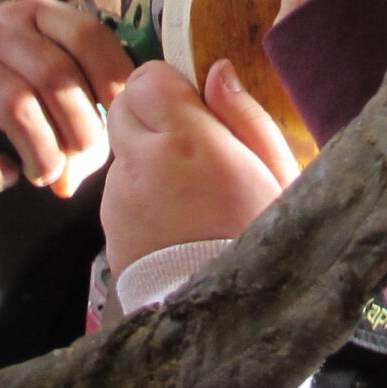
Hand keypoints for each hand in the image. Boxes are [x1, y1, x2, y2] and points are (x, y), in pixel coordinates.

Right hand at [0, 0, 135, 197]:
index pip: (86, 36)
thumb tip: (88, 166)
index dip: (114, 79)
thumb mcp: (38, 53)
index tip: (126, 114)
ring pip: (18, 108)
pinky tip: (7, 174)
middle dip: (83, 127)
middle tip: (86, 153)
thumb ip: (78, 97)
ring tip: (50, 172)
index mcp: (32, 13)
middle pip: (56, 76)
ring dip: (47, 153)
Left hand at [103, 59, 300, 273]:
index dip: (171, 85)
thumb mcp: (277, 173)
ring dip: (147, 157)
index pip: (148, 77)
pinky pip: (120, 190)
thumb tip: (217, 70)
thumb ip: (243, 115)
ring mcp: (120, 197)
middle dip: (152, 114)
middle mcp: (143, 162)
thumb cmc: (263, 239)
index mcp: (188, 141)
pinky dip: (141, 194)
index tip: (196, 107)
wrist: (227, 318)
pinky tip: (175, 220)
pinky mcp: (109, 227)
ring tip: (189, 194)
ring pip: (122, 150)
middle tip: (191, 145)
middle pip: (124, 106)